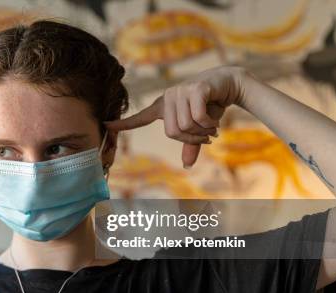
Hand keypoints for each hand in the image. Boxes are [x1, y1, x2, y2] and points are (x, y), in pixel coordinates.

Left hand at [105, 66, 245, 167]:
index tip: (106, 126)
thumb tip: (186, 165)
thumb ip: (190, 144)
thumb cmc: (211, 105)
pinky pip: (197, 117)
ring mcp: (179, 91)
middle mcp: (168, 98)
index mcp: (163, 106)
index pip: (140, 117)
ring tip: (212, 127)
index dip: (124, 124)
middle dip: (192, 139)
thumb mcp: (199, 127)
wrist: (230, 84)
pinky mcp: (194, 89)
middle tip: (206, 137)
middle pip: (172, 132)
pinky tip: (215, 121)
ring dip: (203, 132)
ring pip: (185, 126)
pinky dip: (209, 124)